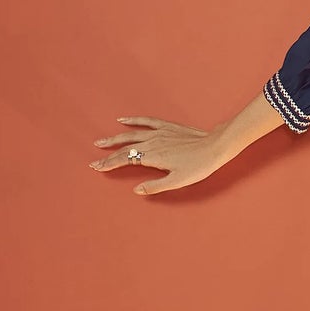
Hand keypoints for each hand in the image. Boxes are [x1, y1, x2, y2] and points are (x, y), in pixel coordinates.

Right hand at [89, 115, 224, 194]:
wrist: (216, 147)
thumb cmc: (199, 166)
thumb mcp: (177, 182)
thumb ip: (155, 186)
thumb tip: (136, 190)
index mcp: (152, 157)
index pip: (125, 160)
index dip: (109, 164)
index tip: (97, 167)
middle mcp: (152, 142)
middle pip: (125, 148)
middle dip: (108, 154)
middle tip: (94, 159)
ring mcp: (159, 132)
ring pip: (131, 134)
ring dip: (114, 138)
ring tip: (101, 141)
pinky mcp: (167, 126)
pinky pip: (146, 121)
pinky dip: (133, 120)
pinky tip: (122, 120)